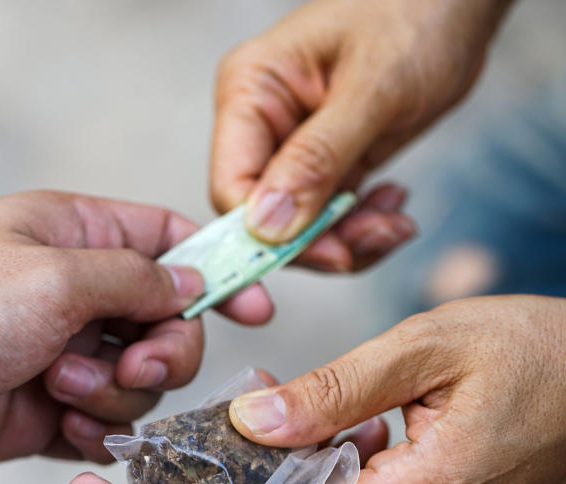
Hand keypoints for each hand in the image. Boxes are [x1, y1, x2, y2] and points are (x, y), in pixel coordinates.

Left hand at [0, 191, 272, 478]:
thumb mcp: (54, 276)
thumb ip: (136, 278)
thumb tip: (191, 281)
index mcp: (71, 233)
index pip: (167, 239)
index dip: (218, 269)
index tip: (257, 308)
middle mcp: (68, 290)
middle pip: (165, 318)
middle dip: (159, 347)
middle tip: (124, 359)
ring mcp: (56, 351)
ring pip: (138, 377)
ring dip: (114, 389)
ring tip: (57, 389)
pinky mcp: (41, 408)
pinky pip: (103, 420)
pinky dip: (93, 428)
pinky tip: (57, 426)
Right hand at [210, 0, 512, 269]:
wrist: (458, 0)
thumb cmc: (415, 14)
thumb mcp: (372, 89)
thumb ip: (317, 157)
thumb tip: (266, 224)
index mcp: (250, 93)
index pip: (231, 185)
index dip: (268, 232)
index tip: (328, 253)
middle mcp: (262, 124)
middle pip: (263, 216)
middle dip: (320, 240)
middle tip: (377, 237)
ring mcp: (293, 146)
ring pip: (298, 226)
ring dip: (349, 239)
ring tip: (396, 223)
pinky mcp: (326, 162)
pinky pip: (329, 217)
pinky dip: (362, 226)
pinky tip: (394, 205)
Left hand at [227, 295, 565, 483]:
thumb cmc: (532, 350)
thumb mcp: (424, 347)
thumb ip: (332, 389)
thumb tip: (254, 420)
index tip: (225, 445)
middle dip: (277, 473)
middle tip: (264, 409)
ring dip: (315, 473)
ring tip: (315, 409)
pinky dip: (352, 479)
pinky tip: (363, 428)